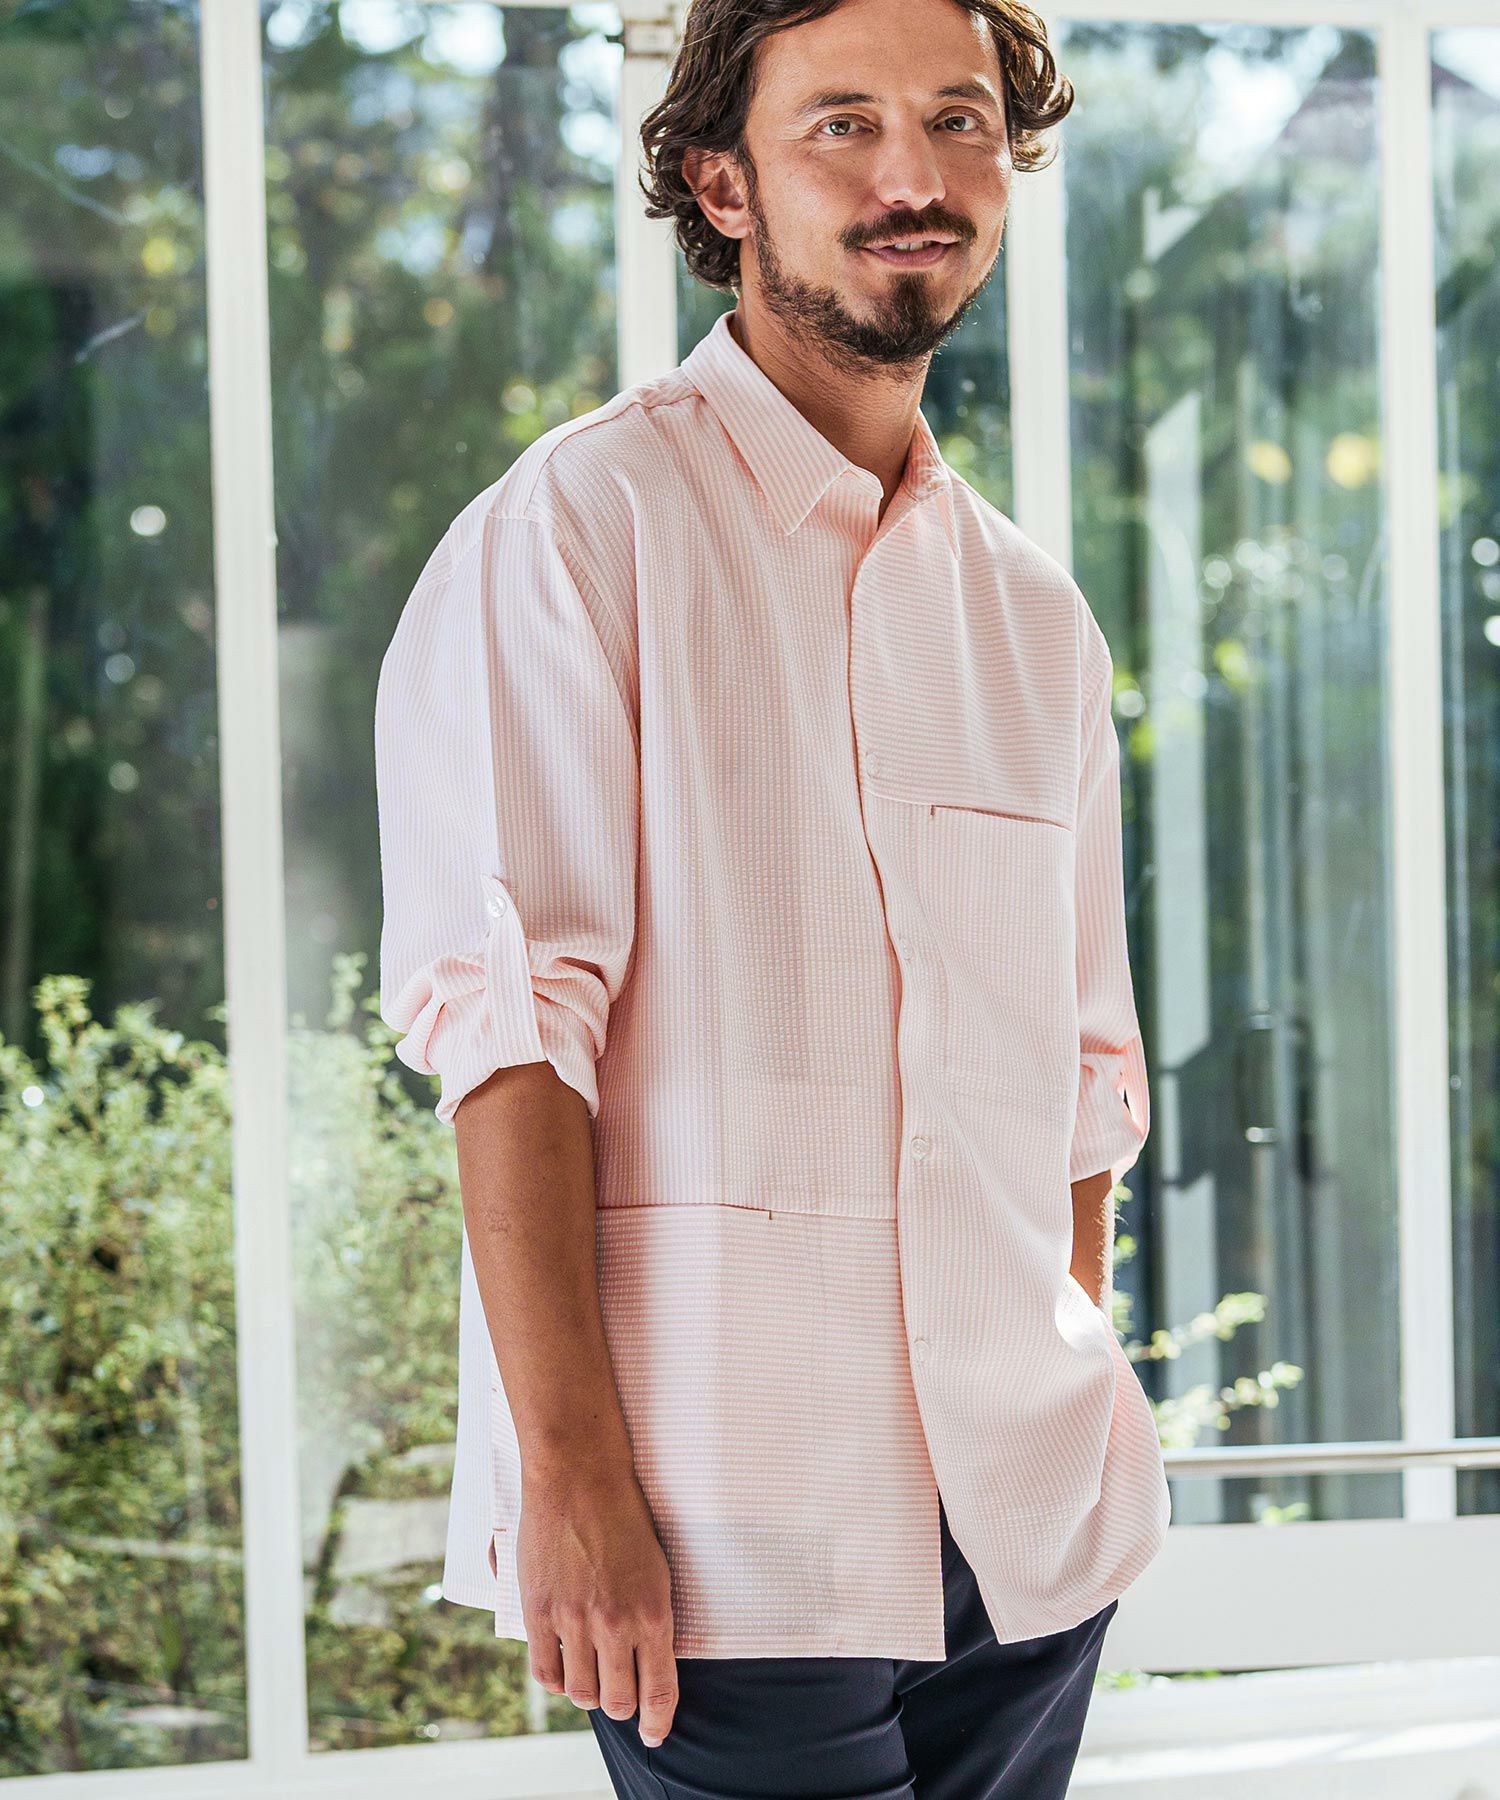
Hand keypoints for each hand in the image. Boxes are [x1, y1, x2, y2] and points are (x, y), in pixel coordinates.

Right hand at [516, 1460, 677, 1747]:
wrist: (579, 1476)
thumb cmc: (624, 1516)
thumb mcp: (656, 1569)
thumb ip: (650, 1618)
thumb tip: (649, 1661)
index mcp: (654, 1613)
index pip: (660, 1692)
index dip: (658, 1722)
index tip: (656, 1733)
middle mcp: (616, 1624)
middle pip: (619, 1701)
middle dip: (623, 1706)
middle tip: (621, 1696)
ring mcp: (575, 1620)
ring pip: (582, 1693)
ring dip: (589, 1693)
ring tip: (592, 1676)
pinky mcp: (540, 1612)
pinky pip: (546, 1673)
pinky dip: (556, 1678)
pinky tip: (564, 1665)